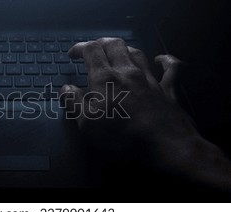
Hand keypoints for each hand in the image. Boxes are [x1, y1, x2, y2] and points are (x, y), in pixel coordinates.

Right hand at [61, 38, 230, 188]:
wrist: (163, 144)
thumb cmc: (121, 135)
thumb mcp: (87, 123)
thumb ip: (74, 102)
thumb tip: (65, 88)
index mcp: (105, 78)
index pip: (91, 50)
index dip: (80, 47)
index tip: (73, 54)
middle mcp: (128, 72)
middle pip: (114, 44)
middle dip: (101, 43)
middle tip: (93, 50)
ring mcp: (150, 79)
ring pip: (137, 52)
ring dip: (124, 49)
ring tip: (116, 54)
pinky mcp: (167, 90)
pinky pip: (171, 68)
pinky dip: (166, 61)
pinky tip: (160, 59)